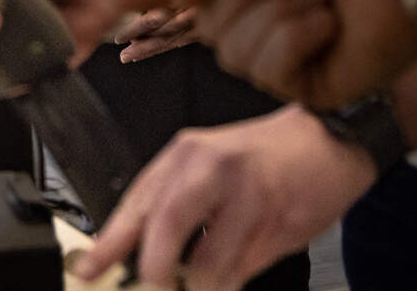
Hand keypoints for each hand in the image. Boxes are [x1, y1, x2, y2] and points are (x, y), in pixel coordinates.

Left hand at [77, 104, 371, 290]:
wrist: (328, 141)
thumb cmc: (261, 158)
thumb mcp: (207, 167)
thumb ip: (172, 207)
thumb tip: (134, 258)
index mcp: (186, 155)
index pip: (138, 204)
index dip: (109, 244)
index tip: (88, 271)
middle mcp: (214, 170)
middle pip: (166, 229)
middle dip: (155, 274)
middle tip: (156, 288)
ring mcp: (249, 197)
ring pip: (206, 266)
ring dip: (202, 286)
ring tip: (205, 280)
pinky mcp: (279, 224)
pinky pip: (242, 273)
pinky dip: (232, 281)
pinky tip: (240, 261)